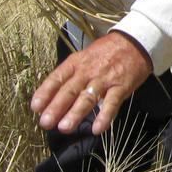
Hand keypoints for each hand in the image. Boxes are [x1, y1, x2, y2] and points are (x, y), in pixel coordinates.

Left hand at [31, 30, 152, 135]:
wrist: (135, 42)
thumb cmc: (105, 53)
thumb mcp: (84, 57)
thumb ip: (69, 75)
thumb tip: (51, 98)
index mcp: (76, 63)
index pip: (57, 77)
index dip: (45, 92)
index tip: (35, 107)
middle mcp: (88, 70)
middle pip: (70, 90)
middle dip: (57, 107)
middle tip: (46, 123)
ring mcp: (105, 79)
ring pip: (88, 97)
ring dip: (76, 113)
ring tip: (65, 128)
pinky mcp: (121, 86)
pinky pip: (112, 102)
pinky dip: (105, 116)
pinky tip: (98, 129)